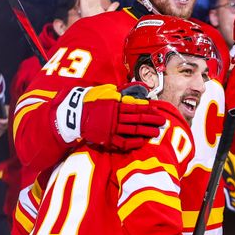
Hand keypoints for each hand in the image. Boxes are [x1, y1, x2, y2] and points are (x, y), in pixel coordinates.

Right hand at [52, 84, 166, 149]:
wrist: (71, 115)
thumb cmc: (87, 101)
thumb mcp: (102, 92)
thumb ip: (116, 93)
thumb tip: (127, 92)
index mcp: (115, 104)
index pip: (135, 106)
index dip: (148, 109)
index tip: (157, 110)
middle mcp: (115, 116)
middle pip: (137, 118)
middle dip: (151, 120)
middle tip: (163, 121)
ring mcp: (111, 128)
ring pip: (133, 130)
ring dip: (146, 131)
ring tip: (157, 132)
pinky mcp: (106, 139)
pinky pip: (122, 142)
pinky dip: (133, 142)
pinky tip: (142, 142)